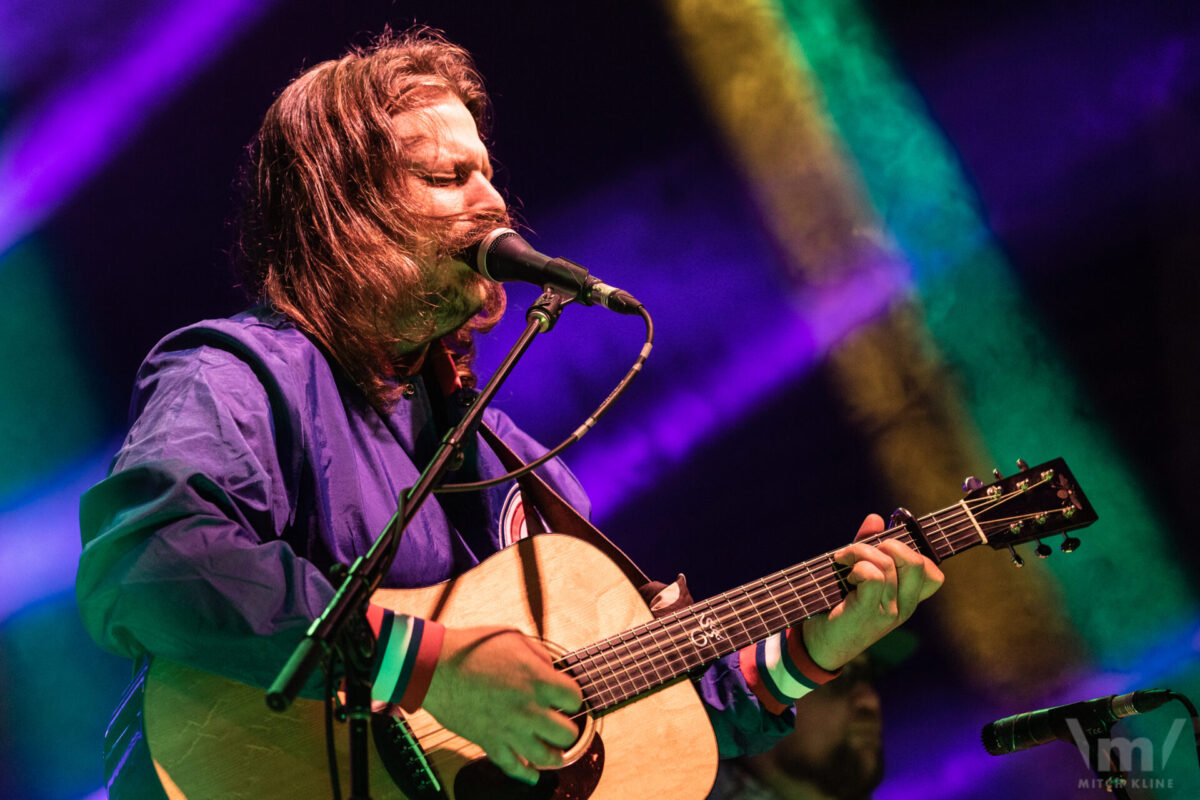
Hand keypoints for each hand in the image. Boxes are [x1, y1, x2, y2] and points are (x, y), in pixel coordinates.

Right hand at [421, 626, 582, 784]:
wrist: (435, 666)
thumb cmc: (473, 647)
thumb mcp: (515, 638)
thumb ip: (540, 656)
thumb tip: (552, 670)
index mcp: (537, 680)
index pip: (575, 698)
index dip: (573, 698)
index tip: (567, 698)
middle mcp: (528, 709)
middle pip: (565, 734)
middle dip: (567, 730)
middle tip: (562, 725)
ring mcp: (509, 729)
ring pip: (544, 757)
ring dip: (554, 756)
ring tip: (555, 753)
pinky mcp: (489, 742)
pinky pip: (512, 767)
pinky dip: (526, 774)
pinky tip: (533, 774)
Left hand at [801, 514, 943, 670]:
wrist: (818, 646)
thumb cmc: (836, 607)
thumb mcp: (856, 574)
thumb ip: (869, 547)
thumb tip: (877, 518)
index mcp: (906, 600)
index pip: (933, 574)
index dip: (913, 552)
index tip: (884, 547)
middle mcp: (904, 607)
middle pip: (917, 562)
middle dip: (888, 545)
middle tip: (861, 551)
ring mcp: (889, 612)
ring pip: (889, 563)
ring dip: (861, 552)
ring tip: (844, 562)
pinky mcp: (869, 612)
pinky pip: (874, 575)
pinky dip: (858, 566)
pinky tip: (846, 576)